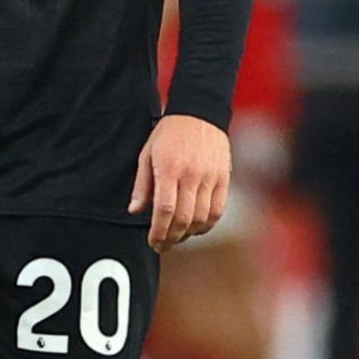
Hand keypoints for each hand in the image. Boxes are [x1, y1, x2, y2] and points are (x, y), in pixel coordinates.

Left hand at [131, 114, 231, 251]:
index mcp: (169, 168)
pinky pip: (218, 210)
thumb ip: (142, 184)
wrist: (200, 113)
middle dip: (171, 237)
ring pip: (202, 218)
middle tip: (162, 245)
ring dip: (188, 234)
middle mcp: (192, 174)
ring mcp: (211, 177)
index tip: (152, 241)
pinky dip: (207, 225)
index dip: (158, 231)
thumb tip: (135, 211)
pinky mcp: (224, 178)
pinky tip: (196, 228)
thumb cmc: (169, 133)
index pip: (165, 210)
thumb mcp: (147, 153)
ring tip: (177, 236)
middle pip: (184, 218)